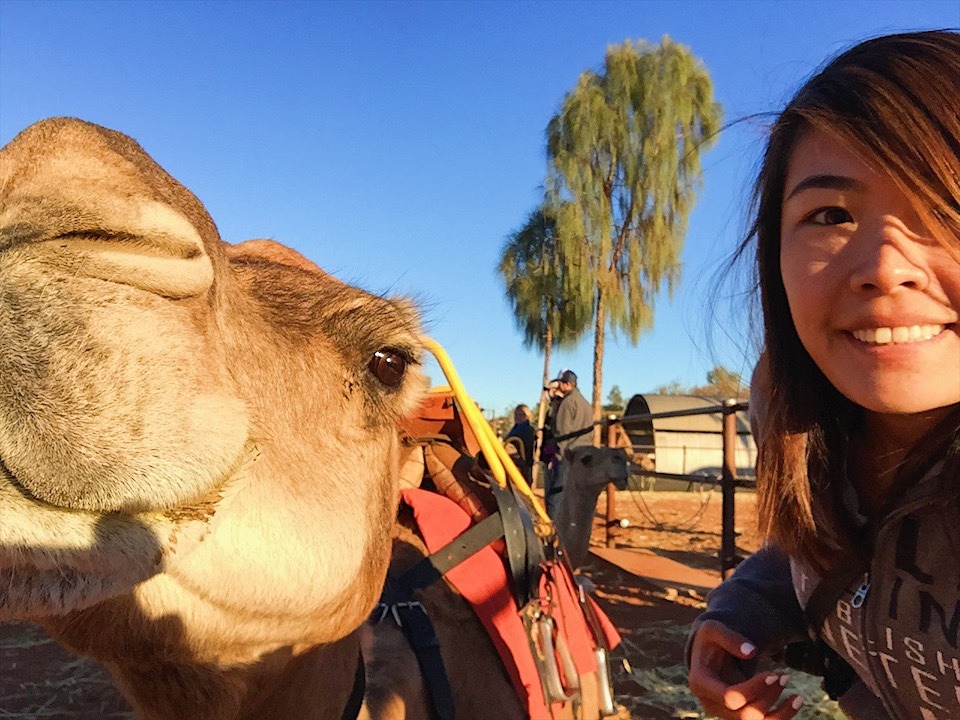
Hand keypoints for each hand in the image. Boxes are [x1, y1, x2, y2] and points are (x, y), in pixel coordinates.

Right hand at [688, 620, 803, 718]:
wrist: (708, 653)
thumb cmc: (711, 639)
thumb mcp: (714, 629)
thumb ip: (730, 638)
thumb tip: (751, 652)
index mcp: (700, 683)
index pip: (730, 698)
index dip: (754, 688)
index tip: (774, 673)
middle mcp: (710, 704)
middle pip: (745, 715)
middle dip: (768, 697)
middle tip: (785, 675)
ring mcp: (723, 713)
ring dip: (780, 713)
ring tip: (798, 697)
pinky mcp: (737, 715)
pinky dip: (781, 716)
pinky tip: (795, 702)